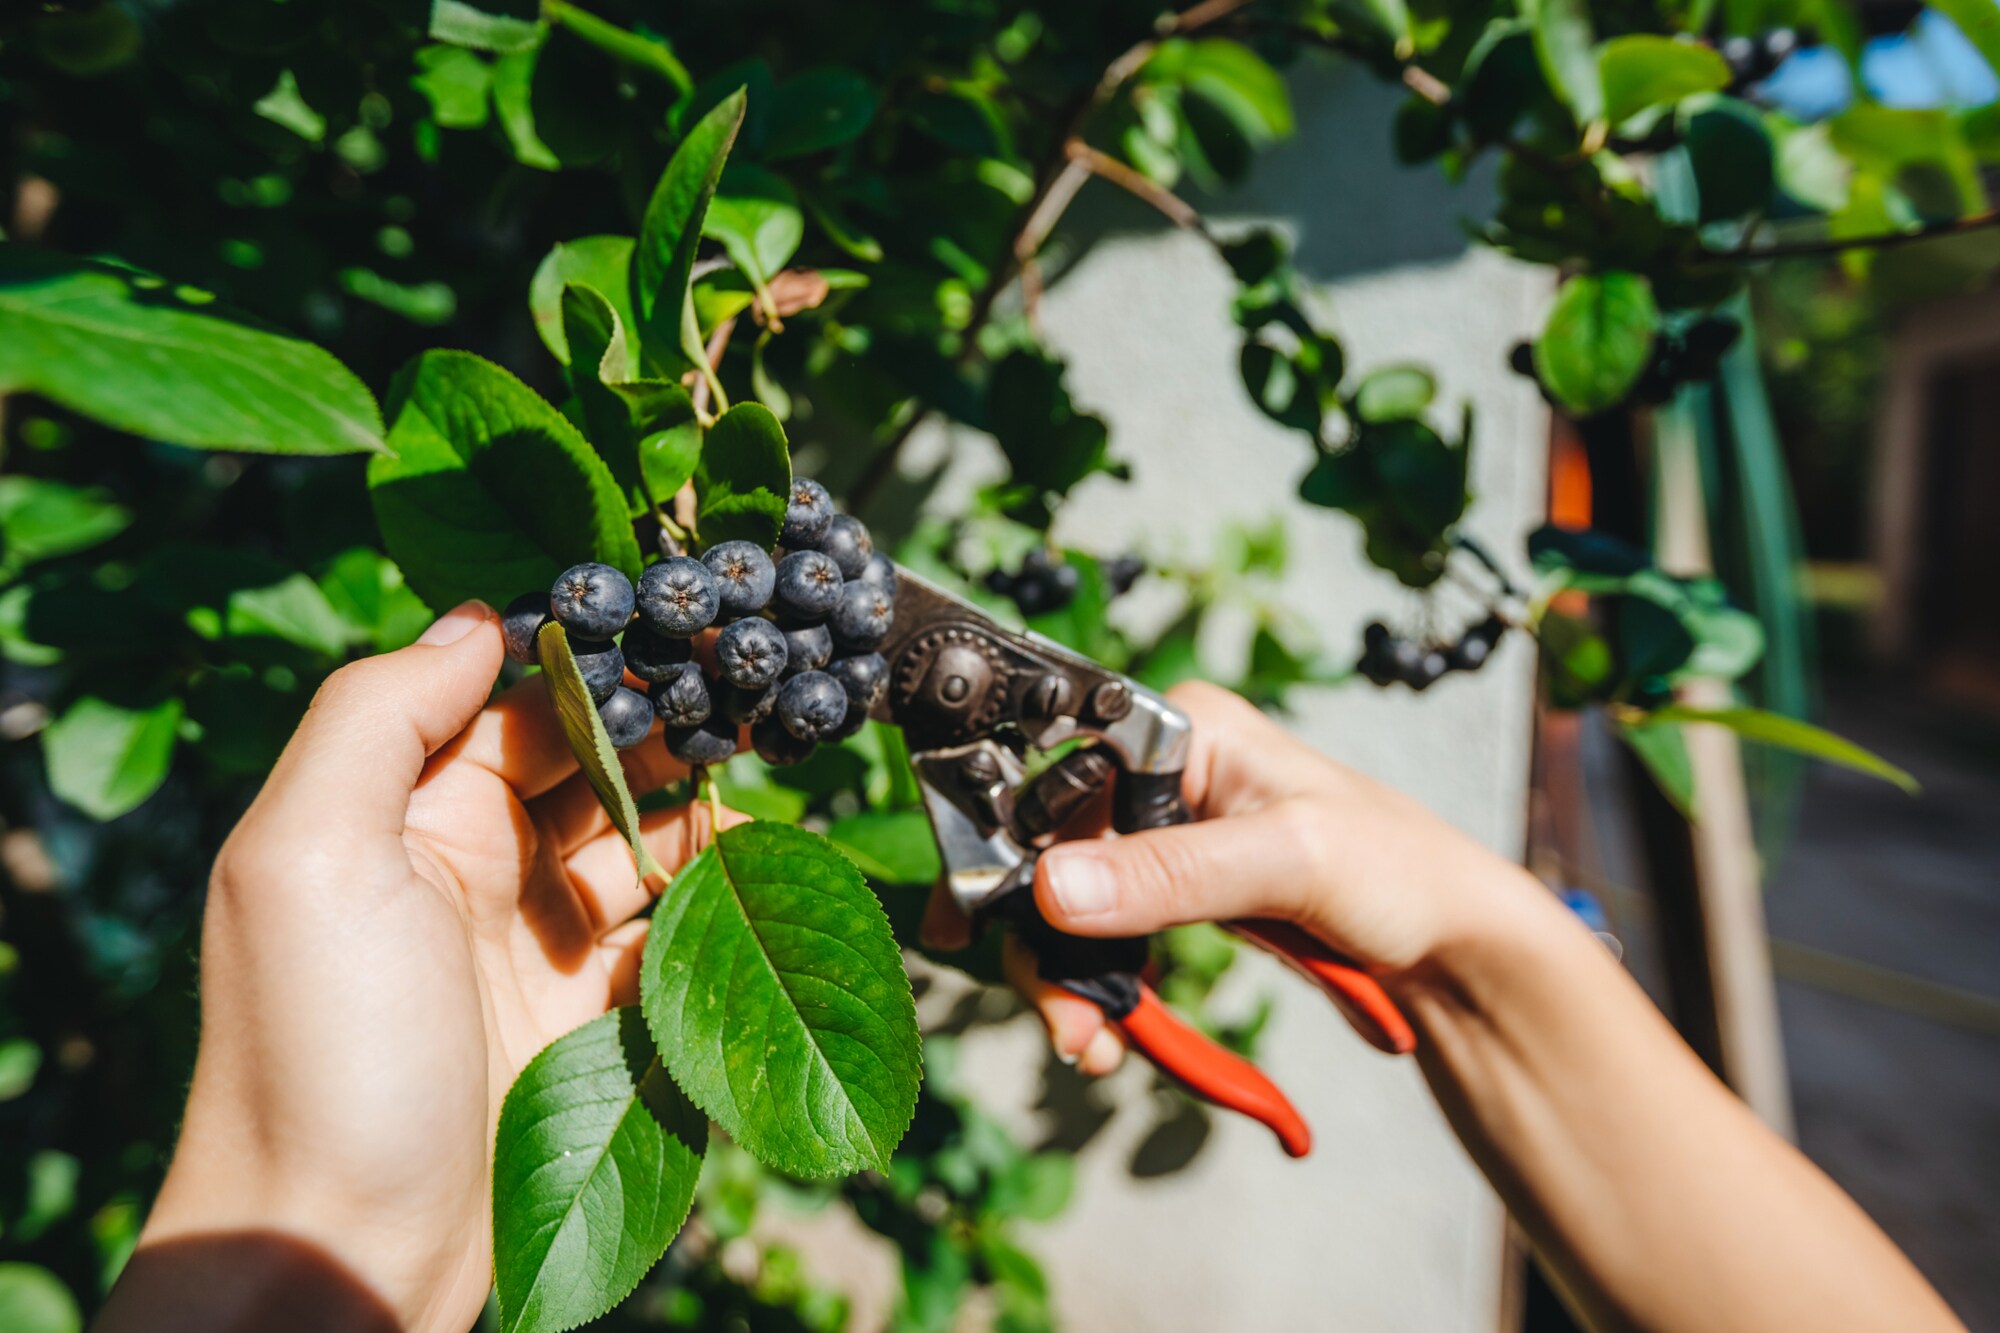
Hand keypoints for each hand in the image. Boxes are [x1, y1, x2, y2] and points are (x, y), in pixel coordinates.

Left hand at [100, 601, 730, 1332]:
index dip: (595, 660)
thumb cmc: (317, 1055)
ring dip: (701, 819)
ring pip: (636, 847)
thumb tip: (480, 616)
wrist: (342, 1257)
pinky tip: (761, 889)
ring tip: (768, 797)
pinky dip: (713, 910)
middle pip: (585, 766)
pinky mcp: (584, 1022)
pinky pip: (664, 940)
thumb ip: (380, 716)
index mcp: (393, 811)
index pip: (507, 700)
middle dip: (665, 731)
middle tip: (757, 700)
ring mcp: (528, 947)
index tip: (688, 620)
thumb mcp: (306, 858)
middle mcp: (461, 866)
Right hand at [924, 681, 1548, 1073]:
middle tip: (1060, 1021)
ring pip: (1068, 907)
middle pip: (1048, 853)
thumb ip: (1170, 873)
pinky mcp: (1174, 893)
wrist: (1454, 946)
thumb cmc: (1400, 872)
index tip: (978, 921)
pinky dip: (1097, 991)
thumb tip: (1055, 887)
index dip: (1009, 850)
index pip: (1056, 775)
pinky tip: (1105, 1036)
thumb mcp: (1286, 862)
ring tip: (1088, 1045)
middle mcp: (1163, 774)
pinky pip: (1105, 939)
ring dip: (1066, 980)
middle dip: (1043, 943)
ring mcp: (1165, 837)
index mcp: (1182, 729)